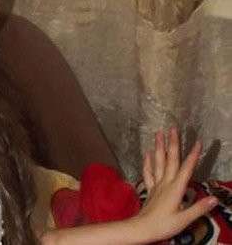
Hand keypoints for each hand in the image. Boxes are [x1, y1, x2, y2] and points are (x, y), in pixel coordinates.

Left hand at [137, 127, 217, 241]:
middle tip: (173, 128)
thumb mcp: (185, 219)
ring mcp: (156, 185)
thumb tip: (214, 198)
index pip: (186, 169)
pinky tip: (147, 152)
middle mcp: (165, 183)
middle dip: (173, 143)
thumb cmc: (164, 225)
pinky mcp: (150, 189)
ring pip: (158, 162)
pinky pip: (148, 172)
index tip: (197, 142)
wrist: (142, 228)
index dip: (193, 155)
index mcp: (175, 189)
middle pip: (170, 160)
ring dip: (159, 147)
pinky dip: (148, 161)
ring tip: (158, 133)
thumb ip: (199, 208)